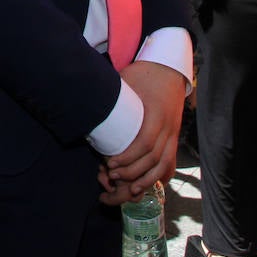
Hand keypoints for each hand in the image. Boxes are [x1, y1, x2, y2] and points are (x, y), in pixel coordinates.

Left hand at [96, 61, 184, 204]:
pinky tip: (148, 185)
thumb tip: (82, 105)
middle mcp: (168, 126)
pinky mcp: (173, 136)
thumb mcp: (125, 81)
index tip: (110, 163)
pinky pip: (170, 161)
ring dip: (146, 179)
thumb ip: (109, 96)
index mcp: (156, 113)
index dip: (127, 157)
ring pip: (164, 163)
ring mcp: (173, 133)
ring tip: (129, 188)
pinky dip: (160, 176)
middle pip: (153, 157)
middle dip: (132, 171)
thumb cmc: (143, 74)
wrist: (168, 68)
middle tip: (111, 175)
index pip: (145, 142)